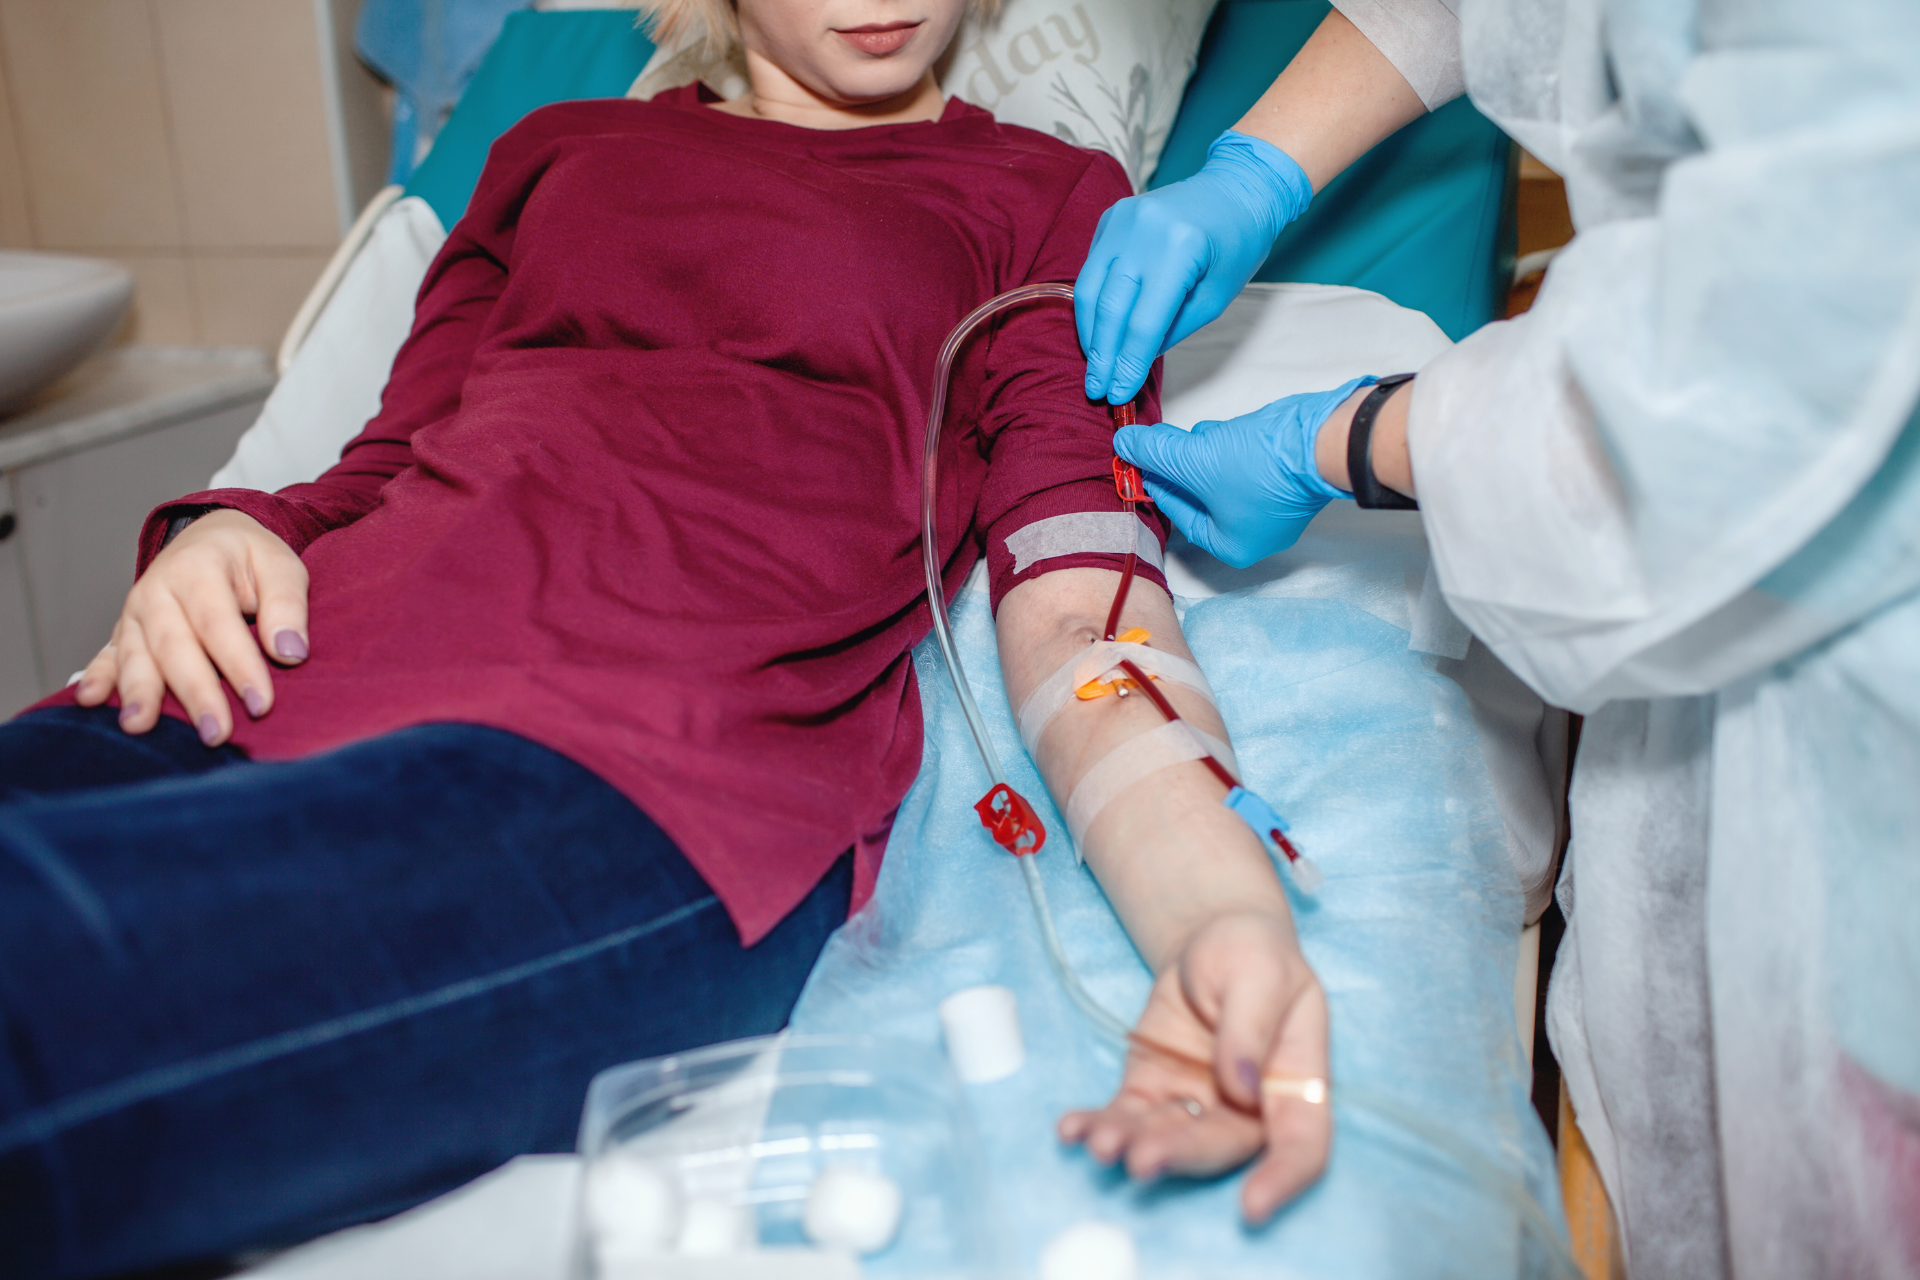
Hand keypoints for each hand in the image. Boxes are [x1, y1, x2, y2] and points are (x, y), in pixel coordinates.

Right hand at [74, 509, 309, 744]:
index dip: (239, 665)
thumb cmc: (250, 558)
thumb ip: (287, 606)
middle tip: (215, 733)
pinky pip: (106, 656)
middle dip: (194, 692)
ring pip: (135, 654)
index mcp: (197, 568)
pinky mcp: (123, 631)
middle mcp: (157, 589)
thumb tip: (291, 652)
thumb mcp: (281, 566)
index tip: (260, 704)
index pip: (218, 622)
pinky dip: (97, 678)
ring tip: (140, 725)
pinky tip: (89, 701)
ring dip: (139, 692)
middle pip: (174, 646)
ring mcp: (135, 612)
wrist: (211, 538)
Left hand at [1058, 911, 1330, 1222]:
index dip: (1283, 1179)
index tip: (1252, 1207)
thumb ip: (1252, 1024)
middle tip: (1142, 1160)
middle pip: (1221, 1146)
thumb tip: (1241, 1085)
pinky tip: (1071, 1129)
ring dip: (1133, 1144)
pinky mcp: (1152, 1090)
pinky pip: (1126, 1115)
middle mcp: (1248, 1108)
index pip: (1302, 1144)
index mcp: (1295, 1083)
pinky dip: (1098, 1124)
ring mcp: (1197, 1103)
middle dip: (1181, 1155)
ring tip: (1099, 1142)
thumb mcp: (1260, 970)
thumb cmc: (1252, 955)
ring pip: (1168, 1136)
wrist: (1211, 943)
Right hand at [1077, 131, 1311, 405]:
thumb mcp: (1215, 297)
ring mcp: (1121, 220)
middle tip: (1096, 388)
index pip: (1143, 321)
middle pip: (1110, 307)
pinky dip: (1092, 303)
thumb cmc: (1236, 245)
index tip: (1118, 394)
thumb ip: (1173, 328)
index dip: (1128, 362)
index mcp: (1179, 250)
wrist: (1237, 188)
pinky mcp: (1111, 217)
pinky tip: (1096, 330)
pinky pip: (1092, 268)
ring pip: (1090, 288)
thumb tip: (1134, 359)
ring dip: (1089, 332)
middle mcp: (1143, 231)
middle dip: (1102, 355)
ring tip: (1094, 364)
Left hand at [1113, 378, 1369, 567]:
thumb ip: (1155, 453)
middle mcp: (1255, 532)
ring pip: (1221, 477)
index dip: (1155, 484)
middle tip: (1154, 443)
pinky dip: (1227, 447)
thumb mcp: (1194, 460)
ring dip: (1200, 454)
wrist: (1323, 442)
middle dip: (1178, 467)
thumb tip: (1124, 443)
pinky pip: (1244, 464)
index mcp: (1232, 545)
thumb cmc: (1260, 468)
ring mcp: (1273, 505)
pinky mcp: (1285, 477)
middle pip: (1200, 497)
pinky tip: (1214, 431)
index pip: (1180, 515)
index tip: (1136, 462)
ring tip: (1182, 434)